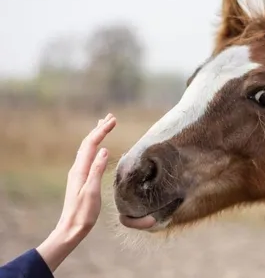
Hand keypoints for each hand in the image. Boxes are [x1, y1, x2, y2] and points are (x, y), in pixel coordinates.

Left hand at [37, 113, 116, 271]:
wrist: (71, 228)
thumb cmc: (83, 213)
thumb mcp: (92, 192)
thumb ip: (96, 170)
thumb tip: (104, 150)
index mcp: (80, 170)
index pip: (92, 144)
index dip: (102, 131)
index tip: (113, 120)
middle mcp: (77, 168)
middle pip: (88, 143)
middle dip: (99, 129)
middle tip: (110, 117)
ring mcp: (78, 173)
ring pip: (87, 149)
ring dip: (96, 136)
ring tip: (103, 126)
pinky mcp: (81, 178)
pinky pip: (88, 156)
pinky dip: (94, 147)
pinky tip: (97, 148)